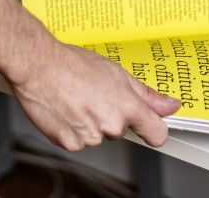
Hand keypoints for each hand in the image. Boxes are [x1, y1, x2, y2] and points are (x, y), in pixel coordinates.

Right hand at [9, 43, 180, 150]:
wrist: (39, 67)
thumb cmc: (73, 65)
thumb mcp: (117, 73)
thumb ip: (146, 94)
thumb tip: (170, 105)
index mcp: (127, 107)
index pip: (156, 133)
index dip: (153, 129)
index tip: (149, 125)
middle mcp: (111, 125)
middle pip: (121, 130)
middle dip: (112, 115)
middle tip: (96, 94)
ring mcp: (90, 137)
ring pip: (99, 135)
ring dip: (91, 122)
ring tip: (77, 99)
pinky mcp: (70, 143)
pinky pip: (79, 141)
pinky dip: (73, 129)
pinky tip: (67, 109)